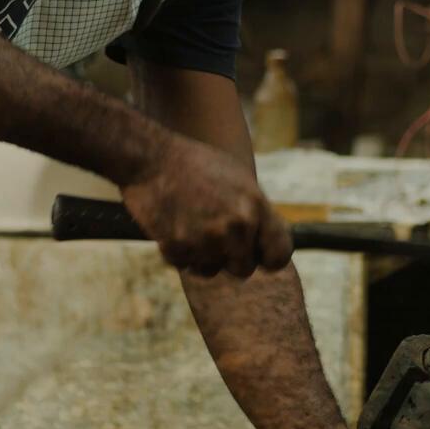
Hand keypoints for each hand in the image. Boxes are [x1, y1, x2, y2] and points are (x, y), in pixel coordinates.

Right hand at [119, 135, 293, 277]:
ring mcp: (207, 239)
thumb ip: (256, 210)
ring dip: (201, 257)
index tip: (256, 254)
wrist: (150, 158)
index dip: (267, 258)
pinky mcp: (178, 247)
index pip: (279, 254)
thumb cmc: (196, 163)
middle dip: (229, 258)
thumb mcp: (239, 178)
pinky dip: (178, 252)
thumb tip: (267, 238)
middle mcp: (236, 227)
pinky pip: (184, 266)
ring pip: (211, 270)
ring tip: (190, 226)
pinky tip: (172, 227)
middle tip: (212, 235)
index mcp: (256, 206)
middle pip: (243, 269)